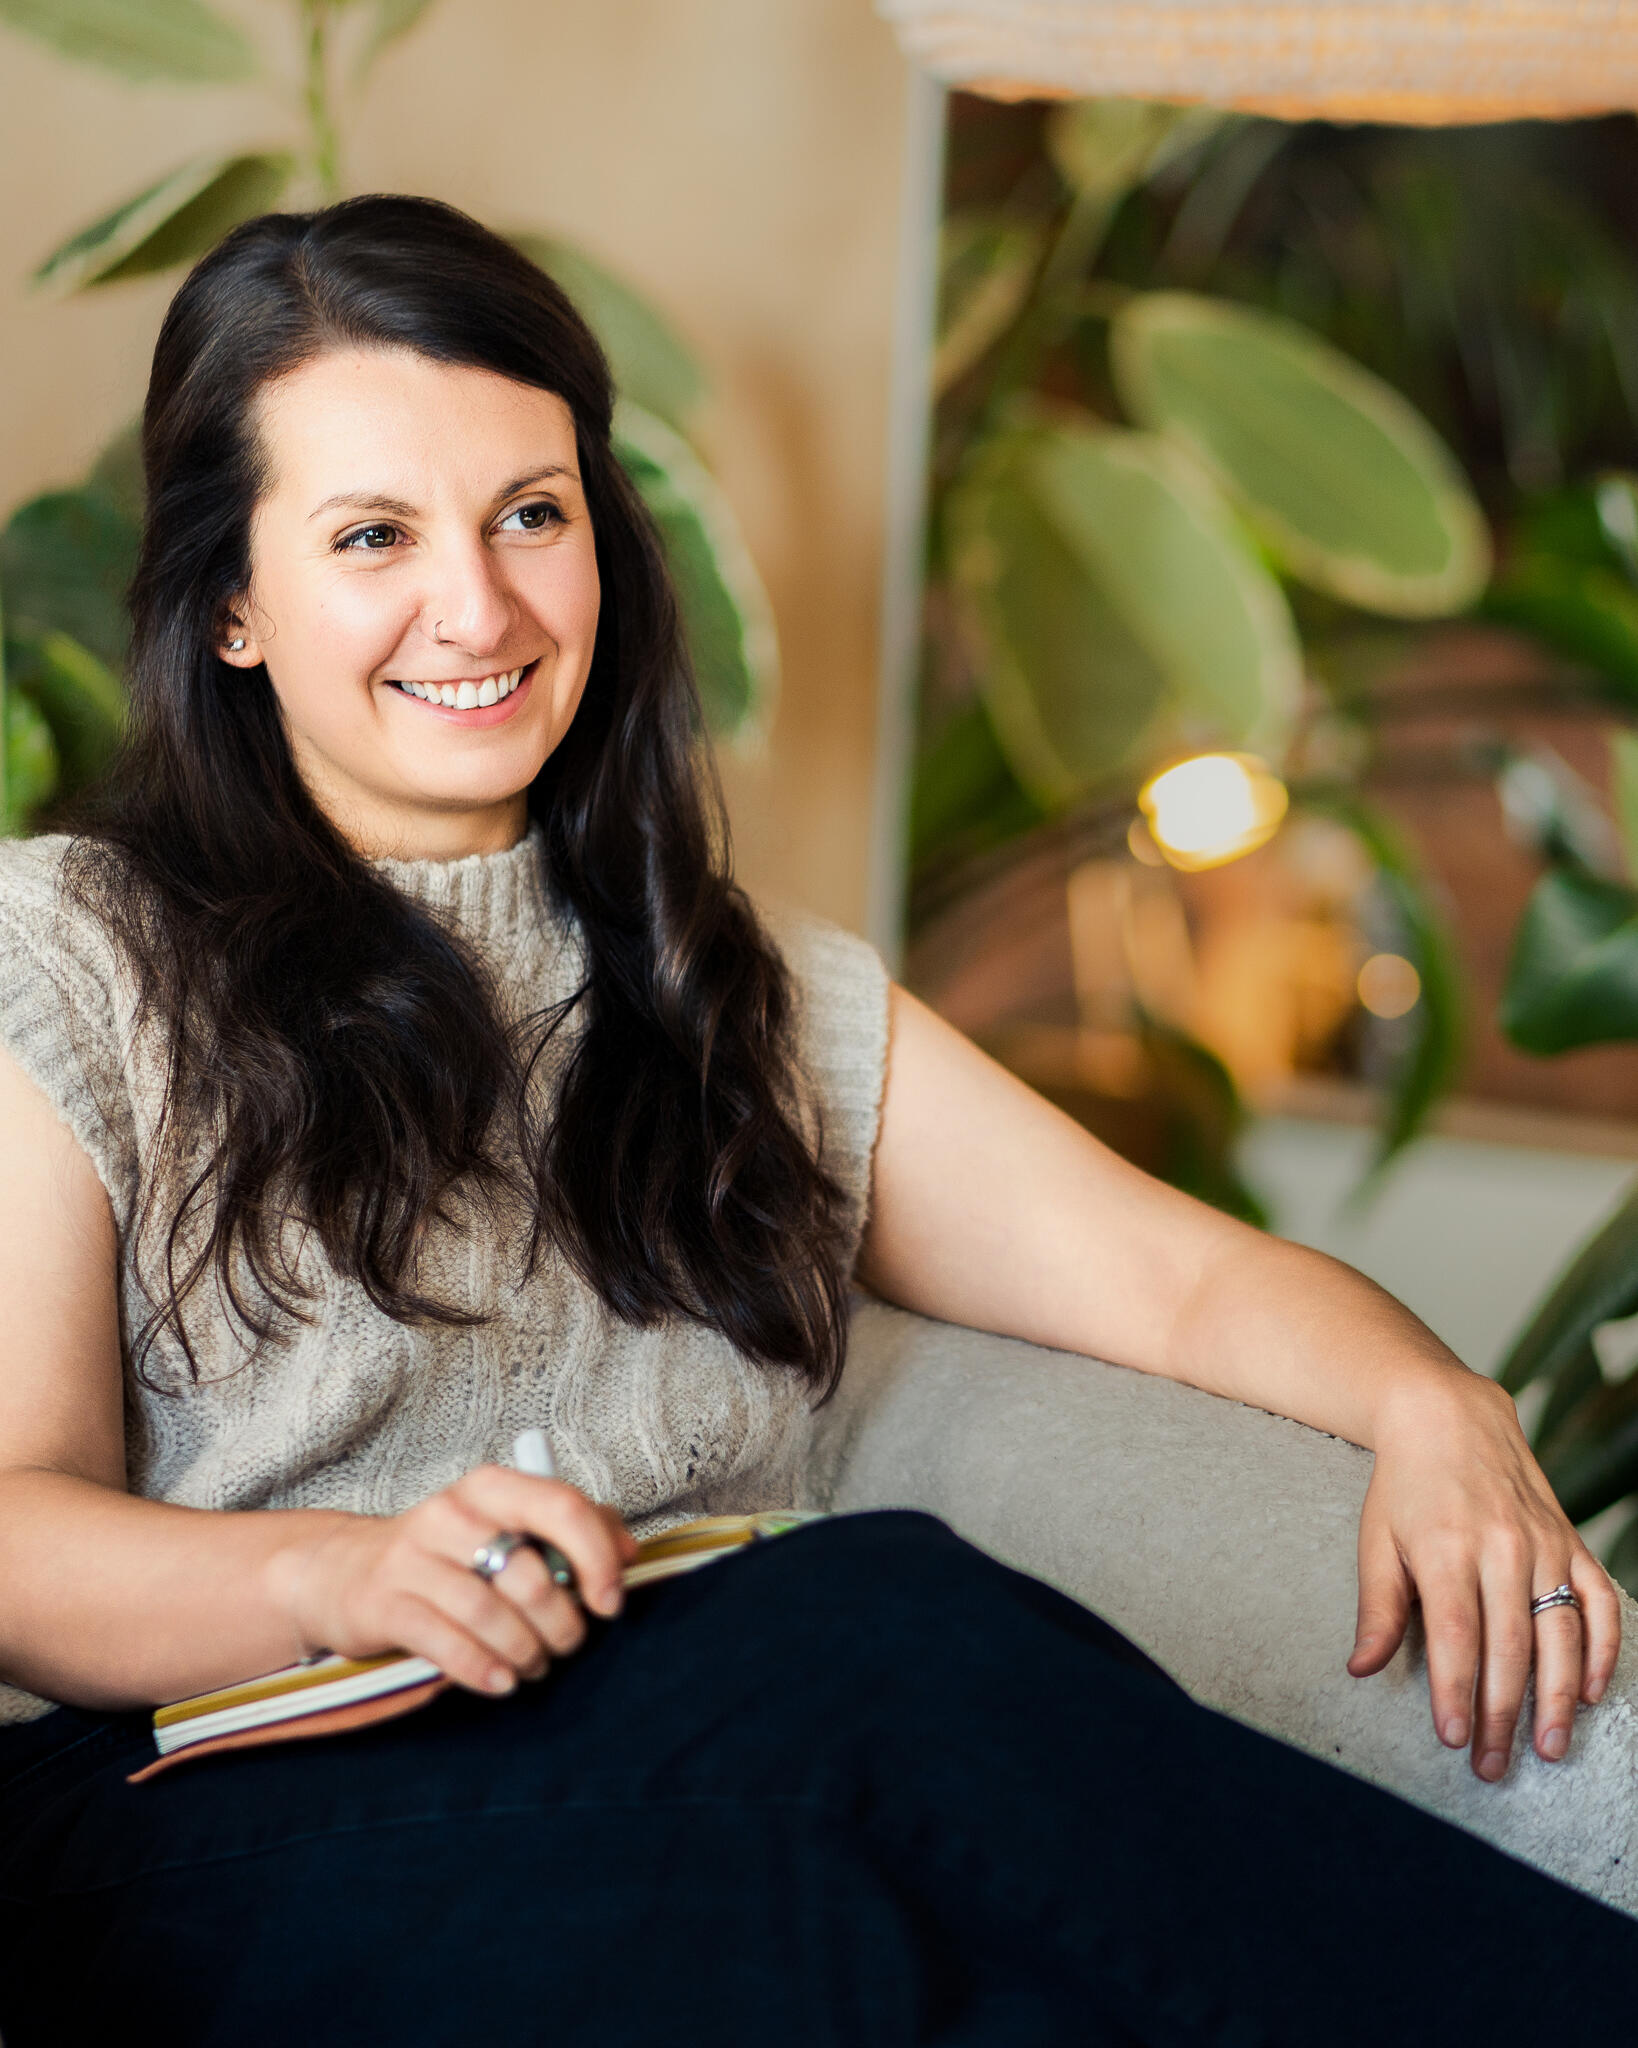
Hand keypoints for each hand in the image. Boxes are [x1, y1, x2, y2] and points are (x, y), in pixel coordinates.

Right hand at [265, 1467, 640, 1695]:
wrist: (348, 1571)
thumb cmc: (450, 1552)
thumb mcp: (507, 1524)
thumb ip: (574, 1528)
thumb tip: (630, 1551)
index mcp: (492, 1486)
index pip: (562, 1507)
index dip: (598, 1558)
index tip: (610, 1602)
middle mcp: (451, 1513)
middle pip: (530, 1575)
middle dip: (561, 1623)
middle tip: (567, 1643)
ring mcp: (413, 1558)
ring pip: (490, 1614)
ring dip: (526, 1652)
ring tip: (534, 1665)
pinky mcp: (385, 1603)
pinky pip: (447, 1643)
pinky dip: (483, 1669)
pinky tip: (501, 1682)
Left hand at [1345, 1370, 1620, 1779]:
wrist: (1449, 1416)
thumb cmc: (1404, 1485)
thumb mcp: (1376, 1540)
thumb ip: (1377, 1608)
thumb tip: (1360, 1669)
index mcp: (1445, 1549)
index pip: (1455, 1637)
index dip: (1457, 1692)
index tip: (1455, 1740)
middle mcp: (1500, 1547)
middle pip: (1508, 1646)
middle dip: (1502, 1714)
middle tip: (1494, 1766)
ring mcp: (1542, 1543)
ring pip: (1559, 1633)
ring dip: (1557, 1698)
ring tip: (1550, 1748)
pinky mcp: (1570, 1539)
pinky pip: (1598, 1599)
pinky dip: (1600, 1647)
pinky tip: (1589, 1690)